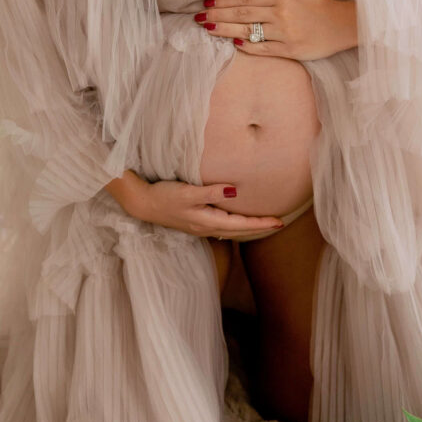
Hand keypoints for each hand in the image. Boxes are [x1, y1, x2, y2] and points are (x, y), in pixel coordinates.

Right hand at [127, 178, 285, 240]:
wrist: (142, 204)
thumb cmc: (164, 196)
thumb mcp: (188, 192)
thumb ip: (212, 192)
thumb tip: (235, 191)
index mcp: (208, 221)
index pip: (241, 224)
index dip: (261, 224)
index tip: (279, 222)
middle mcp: (206, 227)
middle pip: (239, 231)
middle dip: (259, 228)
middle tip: (279, 223)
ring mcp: (200, 226)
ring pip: (231, 230)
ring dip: (248, 228)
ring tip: (263, 224)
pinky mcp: (194, 222)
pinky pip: (222, 227)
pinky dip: (235, 225)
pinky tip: (236, 222)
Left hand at [194, 0, 356, 61]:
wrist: (346, 25)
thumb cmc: (320, 6)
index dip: (224, 1)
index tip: (208, 2)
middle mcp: (281, 14)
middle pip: (242, 14)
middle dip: (218, 15)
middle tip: (199, 16)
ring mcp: (285, 34)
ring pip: (248, 32)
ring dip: (225, 30)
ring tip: (208, 28)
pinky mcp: (291, 50)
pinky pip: (263, 49)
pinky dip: (247, 46)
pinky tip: (234, 43)